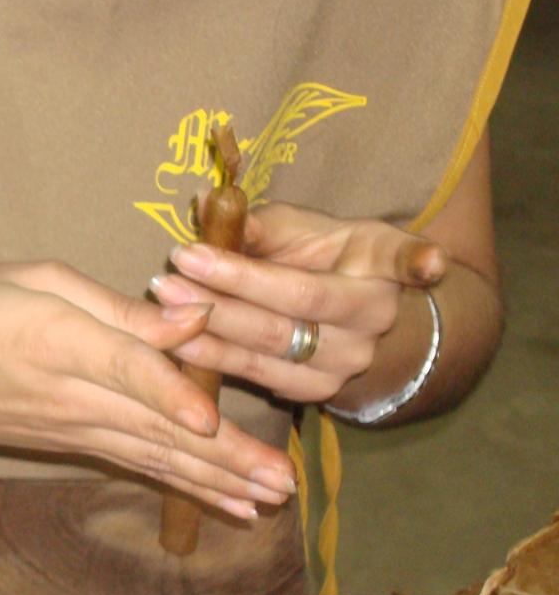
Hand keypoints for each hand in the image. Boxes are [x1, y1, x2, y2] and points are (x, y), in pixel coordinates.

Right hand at [0, 261, 296, 517]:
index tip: (210, 415)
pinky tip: (225, 501)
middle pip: (157, 429)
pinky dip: (184, 485)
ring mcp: (73, 428)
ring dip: (216, 481)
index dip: (167, 390)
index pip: (123, 369)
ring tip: (270, 500)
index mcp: (58, 342)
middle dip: (224, 457)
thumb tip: (190, 318)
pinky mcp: (72, 443)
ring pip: (155, 457)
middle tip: (284, 482)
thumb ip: (114, 307)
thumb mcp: (32, 281)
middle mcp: (72, 398)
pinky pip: (138, 465)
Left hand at [148, 202, 445, 403]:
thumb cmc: (315, 255)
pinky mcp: (316, 394)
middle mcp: (373, 322)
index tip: (431, 263)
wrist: (340, 319)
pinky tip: (174, 345)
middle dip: (228, 290)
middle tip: (172, 272)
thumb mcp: (298, 228)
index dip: (413, 260)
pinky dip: (212, 361)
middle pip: (295, 309)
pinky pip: (257, 379)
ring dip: (208, 330)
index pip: (392, 261)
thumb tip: (208, 200)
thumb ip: (259, 223)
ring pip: (269, 350)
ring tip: (162, 305)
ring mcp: (346, 365)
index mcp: (381, 269)